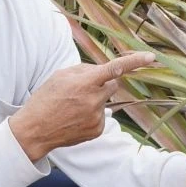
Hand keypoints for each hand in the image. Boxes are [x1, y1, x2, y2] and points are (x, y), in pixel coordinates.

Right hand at [8, 52, 155, 161]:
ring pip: (105, 101)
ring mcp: (97, 117)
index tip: (151, 56)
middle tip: (80, 89)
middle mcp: (94, 100)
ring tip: (73, 106)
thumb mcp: (60, 75)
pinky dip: (92, 114)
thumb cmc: (46, 99)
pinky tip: (75, 118)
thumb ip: (84, 70)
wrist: (35, 130)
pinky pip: (101, 115)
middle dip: (102, 83)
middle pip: (112, 84)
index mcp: (85, 83)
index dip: (134, 61)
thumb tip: (101, 71)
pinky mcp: (97, 130)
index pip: (115, 68)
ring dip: (95, 99)